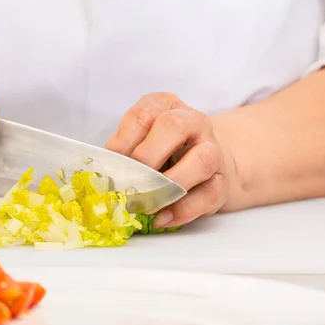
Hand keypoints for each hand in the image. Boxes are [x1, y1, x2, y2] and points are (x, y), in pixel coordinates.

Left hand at [106, 93, 236, 228]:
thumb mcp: (141, 141)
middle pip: (174, 127)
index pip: (143, 115)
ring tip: (146, 204)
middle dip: (146, 157)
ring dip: (170, 184)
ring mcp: (212, 149)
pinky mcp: (221, 180)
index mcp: (165, 105)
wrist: (205, 161)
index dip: (123, 141)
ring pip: (201, 161)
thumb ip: (124, 153)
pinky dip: (183, 210)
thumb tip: (102, 178)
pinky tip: (162, 219)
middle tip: (127, 183)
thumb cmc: (163, 150)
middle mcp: (192, 121)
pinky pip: (209, 194)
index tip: (109, 165)